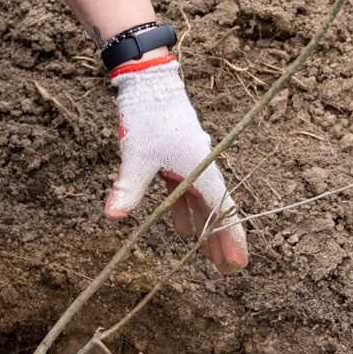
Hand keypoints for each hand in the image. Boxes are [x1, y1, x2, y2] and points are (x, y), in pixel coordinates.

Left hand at [105, 56, 248, 271]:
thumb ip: (128, 187)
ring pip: (203, 203)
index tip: (239, 263)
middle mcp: (202, 169)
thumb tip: (113, 216)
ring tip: (209, 257)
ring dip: (206, 229)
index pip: (223, 212)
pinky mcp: (179, 158)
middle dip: (221, 241)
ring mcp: (192, 163)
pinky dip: (188, 210)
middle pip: (217, 212)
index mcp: (201, 171)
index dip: (232, 239)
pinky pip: (189, 191)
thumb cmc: (147, 117)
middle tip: (227, 270)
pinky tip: (184, 229)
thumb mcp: (136, 156)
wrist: (150, 82)